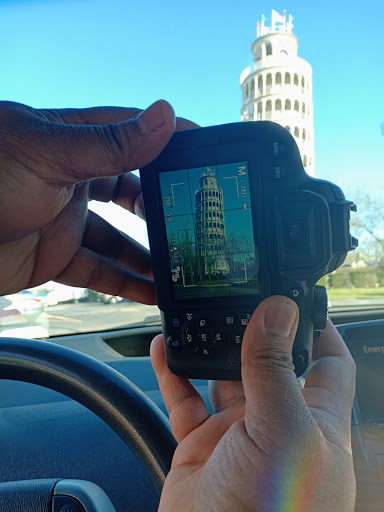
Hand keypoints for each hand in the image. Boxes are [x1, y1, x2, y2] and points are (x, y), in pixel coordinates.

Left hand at [0, 100, 195, 301]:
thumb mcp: (50, 154)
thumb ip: (110, 143)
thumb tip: (164, 117)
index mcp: (74, 142)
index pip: (133, 135)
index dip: (169, 141)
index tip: (204, 152)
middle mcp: (73, 179)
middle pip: (131, 194)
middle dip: (162, 209)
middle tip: (194, 224)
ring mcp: (65, 220)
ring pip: (119, 240)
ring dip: (149, 256)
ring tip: (181, 269)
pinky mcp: (54, 257)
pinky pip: (98, 271)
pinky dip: (124, 282)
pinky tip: (149, 291)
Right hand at [151, 296, 355, 510]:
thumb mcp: (282, 429)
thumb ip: (275, 369)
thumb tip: (278, 311)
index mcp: (314, 421)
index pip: (328, 363)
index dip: (317, 327)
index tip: (298, 295)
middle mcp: (278, 423)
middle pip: (269, 362)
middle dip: (253, 331)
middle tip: (236, 296)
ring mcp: (238, 434)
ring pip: (223, 377)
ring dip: (210, 348)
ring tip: (199, 315)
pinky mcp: (201, 446)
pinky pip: (185, 400)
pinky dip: (173, 372)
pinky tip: (165, 347)